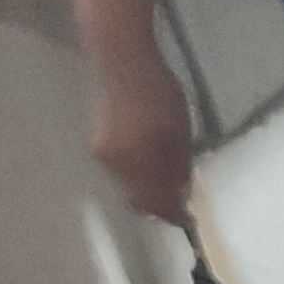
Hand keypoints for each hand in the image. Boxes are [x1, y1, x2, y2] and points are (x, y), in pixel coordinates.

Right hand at [88, 62, 194, 225]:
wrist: (120, 63)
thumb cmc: (157, 93)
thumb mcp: (179, 129)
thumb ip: (179, 164)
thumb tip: (181, 193)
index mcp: (138, 162)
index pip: (154, 202)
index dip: (170, 215)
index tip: (184, 220)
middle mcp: (116, 165)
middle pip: (139, 198)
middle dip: (158, 201)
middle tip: (178, 197)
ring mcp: (104, 155)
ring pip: (129, 184)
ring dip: (147, 186)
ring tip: (165, 174)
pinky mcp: (98, 143)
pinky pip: (122, 168)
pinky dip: (137, 170)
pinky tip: (148, 157)